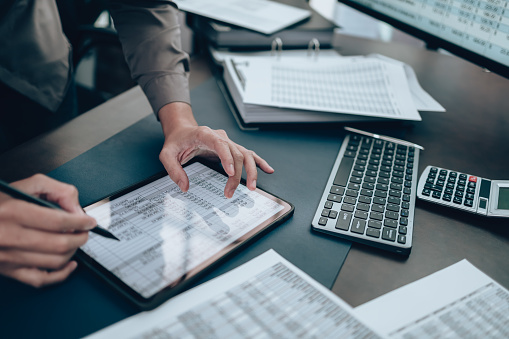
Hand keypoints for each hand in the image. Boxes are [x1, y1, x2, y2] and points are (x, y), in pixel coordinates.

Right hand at [0, 174, 95, 286]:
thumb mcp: (25, 185)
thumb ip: (56, 190)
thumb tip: (77, 209)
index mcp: (12, 212)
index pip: (57, 221)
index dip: (80, 221)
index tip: (89, 221)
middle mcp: (8, 236)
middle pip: (59, 243)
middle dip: (80, 237)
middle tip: (85, 231)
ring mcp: (7, 256)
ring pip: (54, 261)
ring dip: (73, 251)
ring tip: (75, 241)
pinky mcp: (7, 270)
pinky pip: (40, 280)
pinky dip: (60, 274)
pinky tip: (69, 264)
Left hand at [158, 102, 273, 197]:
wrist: (183, 130)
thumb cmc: (176, 141)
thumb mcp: (166, 154)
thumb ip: (173, 170)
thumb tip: (184, 187)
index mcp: (204, 134)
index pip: (220, 144)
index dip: (227, 157)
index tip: (230, 172)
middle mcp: (220, 136)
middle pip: (236, 153)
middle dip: (237, 174)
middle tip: (231, 192)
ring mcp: (228, 141)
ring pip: (245, 154)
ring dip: (251, 171)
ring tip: (252, 187)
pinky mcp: (231, 148)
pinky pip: (248, 153)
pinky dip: (259, 162)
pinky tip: (268, 170)